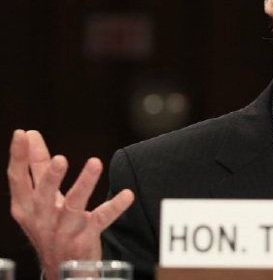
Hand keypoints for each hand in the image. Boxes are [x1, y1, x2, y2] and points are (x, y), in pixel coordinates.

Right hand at [7, 130, 133, 279]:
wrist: (61, 266)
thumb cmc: (49, 223)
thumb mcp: (38, 198)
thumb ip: (36, 167)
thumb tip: (30, 134)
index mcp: (25, 206)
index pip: (17, 179)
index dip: (18, 156)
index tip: (22, 134)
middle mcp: (41, 218)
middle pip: (43, 195)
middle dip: (50, 177)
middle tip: (59, 159)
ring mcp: (63, 229)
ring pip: (73, 206)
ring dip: (84, 185)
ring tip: (95, 163)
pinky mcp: (84, 238)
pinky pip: (101, 220)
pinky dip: (114, 206)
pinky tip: (127, 194)